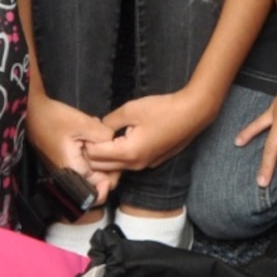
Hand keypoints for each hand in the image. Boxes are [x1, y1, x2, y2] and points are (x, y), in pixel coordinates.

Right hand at [29, 90, 118, 202]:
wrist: (32, 111)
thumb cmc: (55, 118)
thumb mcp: (84, 123)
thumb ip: (104, 136)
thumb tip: (115, 144)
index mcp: (73, 171)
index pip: (99, 191)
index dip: (112, 179)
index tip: (118, 161)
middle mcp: (68, 176)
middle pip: (96, 183)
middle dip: (108, 168)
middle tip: (111, 147)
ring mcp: (65, 169)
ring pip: (90, 173)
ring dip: (100, 160)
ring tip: (100, 139)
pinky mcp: (64, 161)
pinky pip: (83, 164)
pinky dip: (90, 154)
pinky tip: (91, 138)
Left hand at [83, 90, 217, 174]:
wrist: (193, 113)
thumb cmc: (163, 110)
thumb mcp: (130, 110)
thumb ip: (109, 122)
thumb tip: (98, 128)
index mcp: (128, 153)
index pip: (94, 155)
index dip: (85, 143)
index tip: (83, 130)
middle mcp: (135, 165)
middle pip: (102, 167)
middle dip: (91, 153)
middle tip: (88, 135)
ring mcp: (144, 165)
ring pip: (115, 167)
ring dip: (105, 156)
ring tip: (102, 136)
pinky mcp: (151, 162)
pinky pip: (128, 163)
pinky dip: (118, 155)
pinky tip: (119, 140)